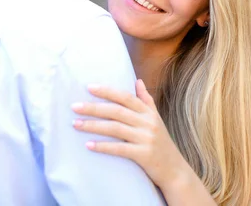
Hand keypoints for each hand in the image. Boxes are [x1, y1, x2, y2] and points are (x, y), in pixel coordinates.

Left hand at [71, 80, 188, 190]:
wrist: (175, 170)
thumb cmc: (162, 143)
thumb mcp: (156, 119)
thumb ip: (146, 100)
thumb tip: (138, 81)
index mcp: (148, 112)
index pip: (126, 97)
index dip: (107, 91)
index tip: (89, 87)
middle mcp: (148, 123)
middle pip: (117, 111)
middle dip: (94, 108)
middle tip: (74, 106)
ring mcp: (146, 138)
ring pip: (115, 128)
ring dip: (93, 126)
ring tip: (76, 124)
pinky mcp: (143, 155)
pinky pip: (120, 149)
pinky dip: (103, 146)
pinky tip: (89, 145)